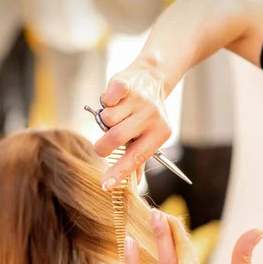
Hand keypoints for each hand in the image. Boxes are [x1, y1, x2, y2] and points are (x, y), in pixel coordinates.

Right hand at [95, 62, 172, 190]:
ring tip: (116, 114)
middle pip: (116, 137)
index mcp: (159, 134)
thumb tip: (133, 185)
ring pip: (107, 119)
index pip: (135, 158)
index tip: (105, 185)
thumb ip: (138, 159)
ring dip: (105, 120)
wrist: (151, 77)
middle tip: (103, 145)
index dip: (118, 172)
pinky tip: (113, 100)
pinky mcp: (127, 85)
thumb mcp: (147, 136)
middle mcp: (151, 117)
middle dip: (103, 145)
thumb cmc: (144, 115)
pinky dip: (105, 101)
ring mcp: (139, 100)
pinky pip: (107, 99)